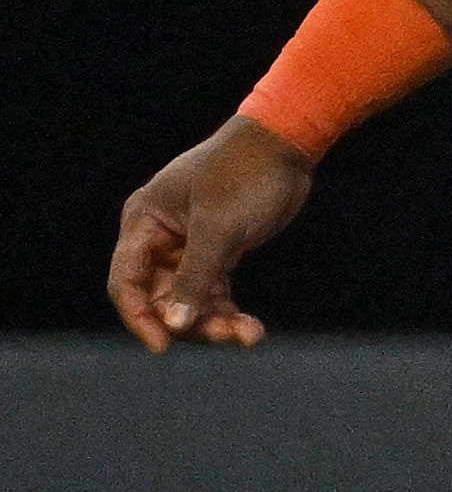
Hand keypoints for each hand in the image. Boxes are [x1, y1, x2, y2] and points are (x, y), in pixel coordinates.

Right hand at [109, 119, 315, 348]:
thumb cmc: (245, 176)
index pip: (127, 281)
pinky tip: (251, 329)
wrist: (285, 145)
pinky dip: (228, 311)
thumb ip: (196, 276)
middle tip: (229, 336)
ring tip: (249, 335)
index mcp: (144, 223)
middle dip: (190, 321)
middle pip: (160, 296)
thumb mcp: (219, 228)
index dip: (140, 315)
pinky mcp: (217, 251)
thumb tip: (176, 323)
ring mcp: (187, 246)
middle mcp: (159, 237)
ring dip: (215, 322)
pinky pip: (213, 291)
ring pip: (189, 299)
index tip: (162, 345)